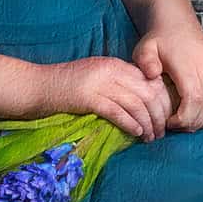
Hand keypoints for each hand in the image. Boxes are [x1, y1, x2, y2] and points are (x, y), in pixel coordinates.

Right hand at [28, 56, 173, 140]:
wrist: (36, 86)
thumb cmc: (66, 86)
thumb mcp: (96, 78)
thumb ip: (118, 84)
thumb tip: (144, 103)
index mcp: (114, 64)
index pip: (149, 80)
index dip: (163, 101)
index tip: (166, 117)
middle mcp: (110, 70)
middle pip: (147, 93)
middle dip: (159, 115)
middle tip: (162, 132)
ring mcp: (99, 83)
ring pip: (136, 104)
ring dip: (148, 124)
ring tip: (151, 138)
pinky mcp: (88, 98)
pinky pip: (118, 112)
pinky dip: (131, 124)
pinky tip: (137, 133)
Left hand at [133, 27, 202, 131]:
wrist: (178, 26)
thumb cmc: (161, 41)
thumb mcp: (145, 48)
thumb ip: (145, 61)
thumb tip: (152, 74)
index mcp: (189, 62)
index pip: (194, 98)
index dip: (185, 118)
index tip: (171, 122)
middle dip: (195, 123)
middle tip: (180, 126)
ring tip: (192, 121)